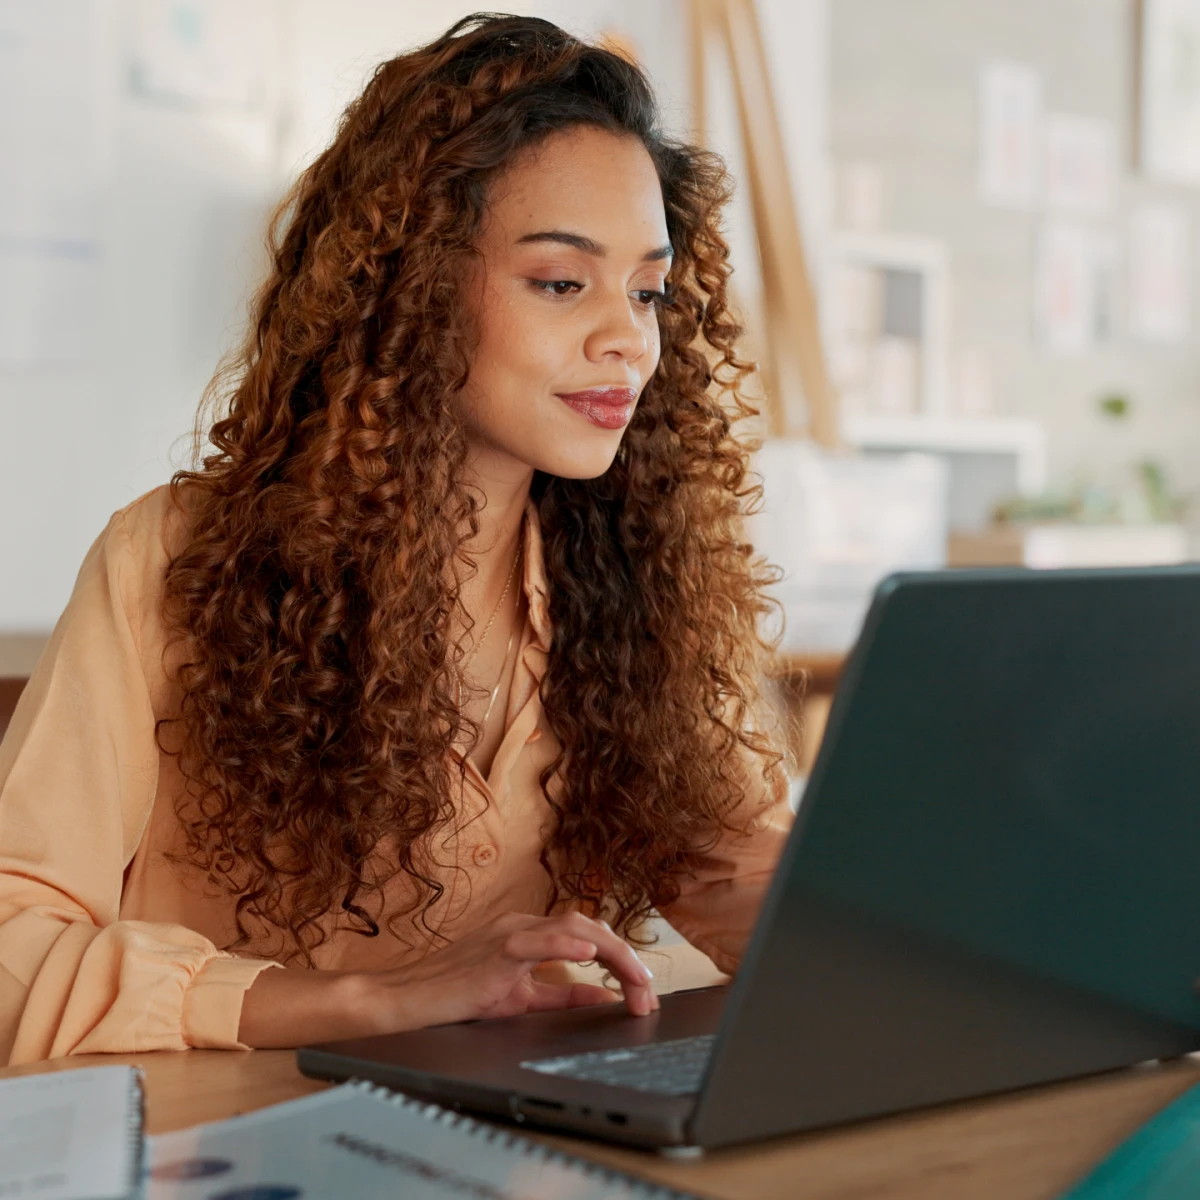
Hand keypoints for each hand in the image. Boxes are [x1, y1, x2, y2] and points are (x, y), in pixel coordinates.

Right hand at [370, 910, 658, 1030]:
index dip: (622, 960)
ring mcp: (510, 933)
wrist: (407, 999)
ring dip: (611, 953)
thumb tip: (601, 997)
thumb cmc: (456, 995)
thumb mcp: (521, 997)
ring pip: (573, 928)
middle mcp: (524, 925)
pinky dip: (565, 944)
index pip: (589, 937)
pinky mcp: (495, 950)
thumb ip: (561, 994)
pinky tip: (589, 954)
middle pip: (590, 928)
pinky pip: (536, 941)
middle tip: (648, 993)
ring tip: (636, 978)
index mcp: (530, 934)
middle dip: (626, 958)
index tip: (642, 991)